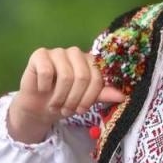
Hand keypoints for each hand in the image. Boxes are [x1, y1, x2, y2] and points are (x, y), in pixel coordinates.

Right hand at [6, 47, 124, 143]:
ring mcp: (57, 52)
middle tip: (67, 110)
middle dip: (75, 99)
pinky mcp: (40, 55)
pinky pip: (46, 71)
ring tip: (55, 105)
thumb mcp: (86, 100)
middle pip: (82, 76)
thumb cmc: (65, 101)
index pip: (97, 76)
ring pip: (65, 76)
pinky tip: (42, 90)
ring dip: (60, 97)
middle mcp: (75, 53)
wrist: (40, 108)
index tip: (82, 110)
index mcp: (90, 61)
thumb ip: (102, 94)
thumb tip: (122, 96)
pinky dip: (44, 87)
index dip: (90, 96)